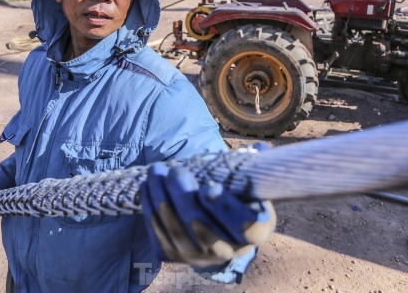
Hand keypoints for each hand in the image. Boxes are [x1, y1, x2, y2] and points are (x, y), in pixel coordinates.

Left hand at [141, 160, 275, 269]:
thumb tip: (260, 149)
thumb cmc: (238, 195)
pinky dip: (149, 208)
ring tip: (156, 170)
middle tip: (175, 170)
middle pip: (201, 227)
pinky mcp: (175, 257)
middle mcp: (228, 251)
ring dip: (161, 197)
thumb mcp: (253, 183)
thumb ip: (256, 167)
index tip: (209, 187)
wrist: (218, 224)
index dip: (225, 209)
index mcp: (256, 232)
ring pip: (176, 230)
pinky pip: (158, 234)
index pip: (244, 227)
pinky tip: (147, 186)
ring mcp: (199, 258)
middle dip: (183, 196)